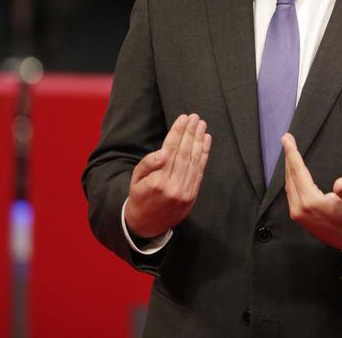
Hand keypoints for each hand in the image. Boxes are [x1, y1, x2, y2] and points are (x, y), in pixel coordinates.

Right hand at [124, 114, 211, 239]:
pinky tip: (206, 141)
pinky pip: (200, 171)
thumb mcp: (136, 179)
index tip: (183, 118)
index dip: (178, 132)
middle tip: (195, 117)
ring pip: (194, 160)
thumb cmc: (140, 196)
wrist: (146, 224)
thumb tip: (164, 151)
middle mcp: (173, 186)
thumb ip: (148, 163)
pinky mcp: (192, 196)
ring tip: (202, 125)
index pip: (170, 150)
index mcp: (157, 181)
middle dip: (190, 132)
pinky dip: (204, 154)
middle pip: (184, 153)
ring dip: (199, 140)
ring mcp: (184, 192)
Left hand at [282, 133, 341, 253]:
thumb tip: (341, 183)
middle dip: (288, 157)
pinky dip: (291, 179)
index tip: (287, 138)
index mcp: (310, 201)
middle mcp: (299, 208)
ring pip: (288, 185)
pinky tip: (293, 173)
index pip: (298, 171)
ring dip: (289, 167)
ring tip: (289, 152)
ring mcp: (297, 214)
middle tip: (286, 139)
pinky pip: (291, 193)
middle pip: (290, 176)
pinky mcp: (299, 217)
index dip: (292, 153)